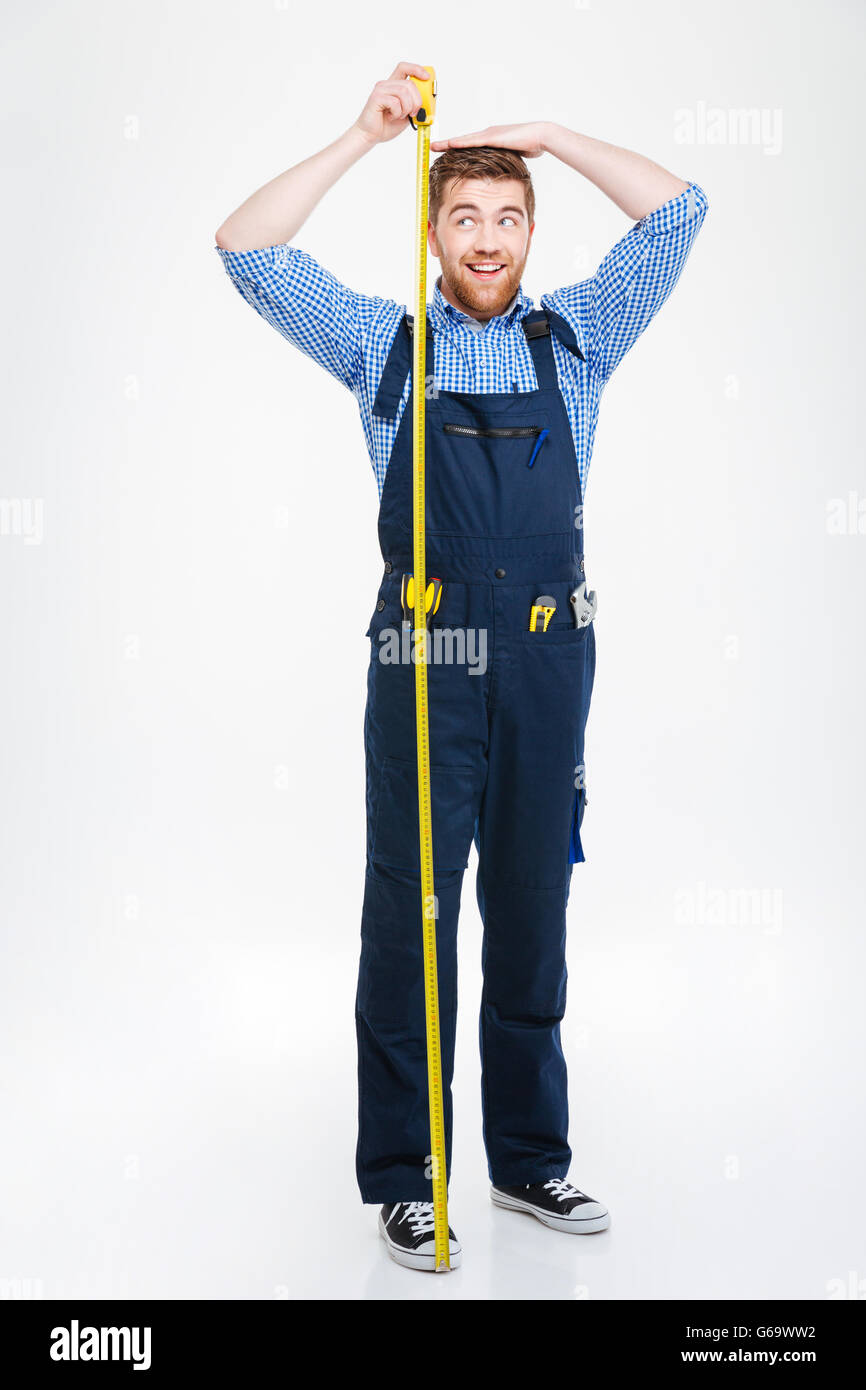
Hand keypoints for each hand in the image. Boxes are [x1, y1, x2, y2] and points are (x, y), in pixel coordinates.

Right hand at [353, 62, 433, 146]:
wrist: (370, 136)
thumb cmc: (386, 125)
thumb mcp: (406, 114)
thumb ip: (414, 105)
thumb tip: (428, 101)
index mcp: (393, 86)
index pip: (405, 68)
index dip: (417, 69)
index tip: (427, 77)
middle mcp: (386, 84)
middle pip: (409, 83)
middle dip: (417, 100)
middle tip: (413, 113)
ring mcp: (380, 90)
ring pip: (404, 91)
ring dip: (406, 108)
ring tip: (400, 116)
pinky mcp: (376, 98)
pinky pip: (395, 102)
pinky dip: (397, 112)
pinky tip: (391, 117)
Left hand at [430, 122, 551, 158]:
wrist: (541, 136)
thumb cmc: (531, 145)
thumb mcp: (513, 157)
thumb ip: (505, 161)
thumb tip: (502, 172)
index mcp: (491, 140)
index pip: (470, 145)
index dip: (456, 148)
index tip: (445, 151)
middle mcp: (487, 135)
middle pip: (463, 141)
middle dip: (447, 144)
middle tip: (433, 146)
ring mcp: (489, 134)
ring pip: (464, 139)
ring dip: (449, 143)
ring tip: (435, 145)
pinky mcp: (493, 136)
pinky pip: (473, 140)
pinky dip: (461, 142)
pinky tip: (450, 144)